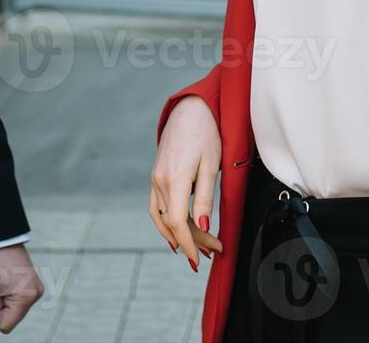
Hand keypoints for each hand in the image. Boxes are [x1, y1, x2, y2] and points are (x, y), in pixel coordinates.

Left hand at [0, 243, 43, 341]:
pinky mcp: (32, 284)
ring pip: (12, 309)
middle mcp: (36, 294)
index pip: (4, 326)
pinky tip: (4, 277)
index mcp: (27, 297)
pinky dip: (7, 292)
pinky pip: (16, 300)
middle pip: (9, 318)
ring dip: (1, 298)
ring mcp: (36, 288)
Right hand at [150, 95, 224, 269]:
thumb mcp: (211, 166)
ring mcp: (155, 178)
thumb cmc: (206, 134)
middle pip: (173, 223)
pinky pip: (157, 206)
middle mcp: (160, 181)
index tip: (201, 258)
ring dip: (178, 234)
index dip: (190, 244)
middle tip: (214, 250)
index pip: (179, 223)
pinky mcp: (156, 175)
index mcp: (174, 179)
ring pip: (163, 217)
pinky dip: (166, 222)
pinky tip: (176, 232)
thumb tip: (204, 227)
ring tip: (197, 247)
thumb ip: (205, 199)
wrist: (190, 110)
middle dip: (193, 240)